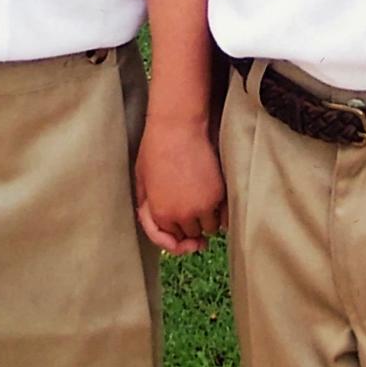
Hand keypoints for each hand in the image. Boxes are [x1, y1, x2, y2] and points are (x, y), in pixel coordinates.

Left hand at [135, 117, 225, 255]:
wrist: (178, 126)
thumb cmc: (156, 147)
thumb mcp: (142, 180)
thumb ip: (147, 206)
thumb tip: (158, 223)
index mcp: (160, 213)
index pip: (170, 240)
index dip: (175, 237)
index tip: (183, 238)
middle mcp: (182, 214)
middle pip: (191, 236)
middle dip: (191, 227)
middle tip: (193, 215)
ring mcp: (203, 205)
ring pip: (210, 228)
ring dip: (207, 220)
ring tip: (204, 204)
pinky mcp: (219, 194)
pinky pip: (224, 216)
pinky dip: (221, 212)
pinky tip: (215, 201)